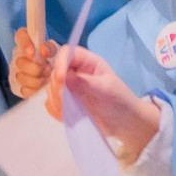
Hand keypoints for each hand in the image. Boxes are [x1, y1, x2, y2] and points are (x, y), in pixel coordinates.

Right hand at [10, 28, 59, 98]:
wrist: (58, 77)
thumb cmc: (55, 61)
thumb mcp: (55, 52)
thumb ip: (50, 48)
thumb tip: (43, 50)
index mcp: (27, 42)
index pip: (20, 36)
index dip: (24, 44)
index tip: (32, 53)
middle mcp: (18, 56)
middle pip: (19, 62)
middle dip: (35, 67)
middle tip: (47, 69)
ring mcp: (16, 72)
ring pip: (21, 77)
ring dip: (37, 79)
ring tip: (47, 78)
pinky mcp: (18, 87)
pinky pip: (23, 89)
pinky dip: (35, 89)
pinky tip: (42, 85)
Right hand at [45, 45, 161, 158]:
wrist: (124, 123)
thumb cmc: (120, 101)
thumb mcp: (106, 89)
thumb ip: (86, 83)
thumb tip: (65, 78)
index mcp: (88, 62)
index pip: (68, 53)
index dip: (60, 62)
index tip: (60, 79)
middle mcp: (77, 72)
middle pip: (56, 71)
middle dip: (57, 86)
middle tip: (64, 100)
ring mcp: (70, 88)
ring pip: (51, 88)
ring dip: (55, 100)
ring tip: (68, 110)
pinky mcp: (66, 103)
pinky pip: (51, 103)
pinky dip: (55, 109)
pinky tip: (65, 116)